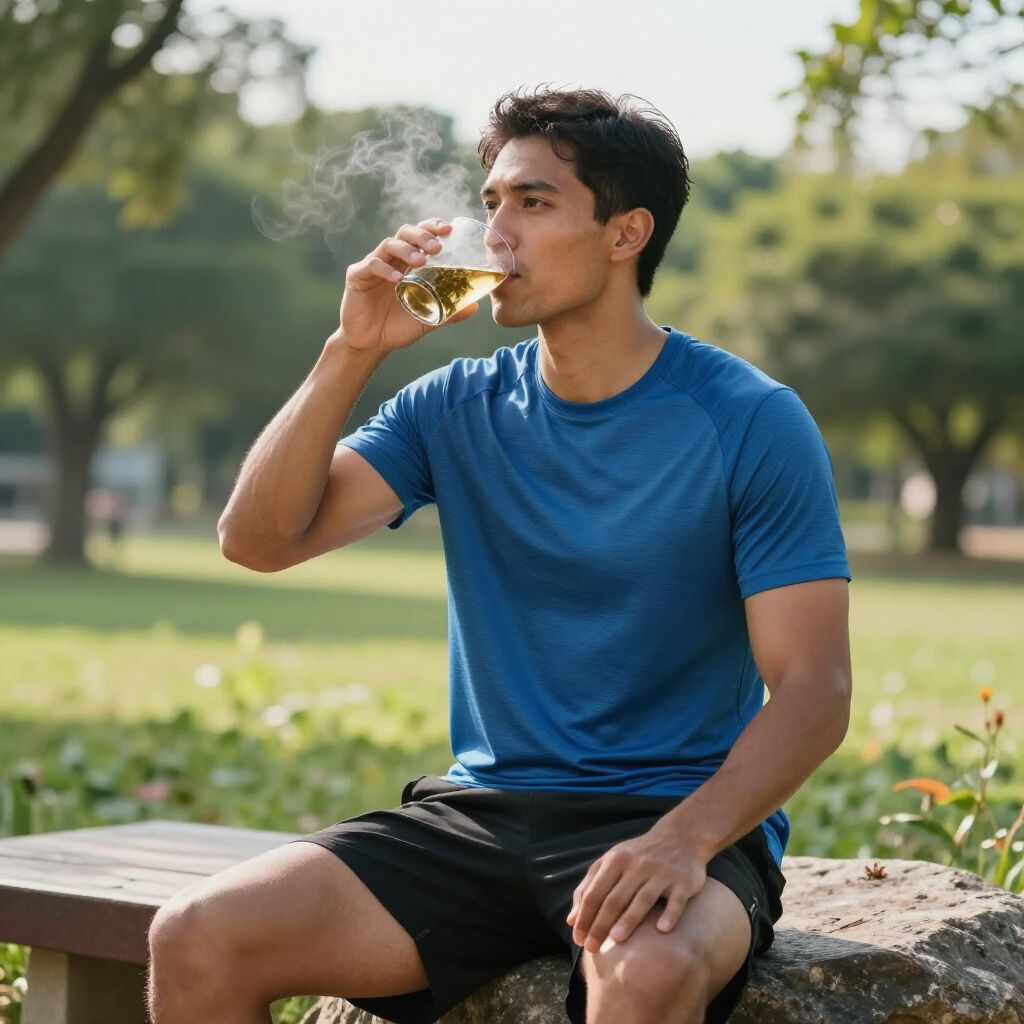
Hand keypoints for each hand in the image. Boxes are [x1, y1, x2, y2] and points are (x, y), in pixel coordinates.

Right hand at [336, 218, 478, 353]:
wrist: (371, 345)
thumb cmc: (398, 327)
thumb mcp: (428, 319)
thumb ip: (449, 312)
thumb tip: (475, 307)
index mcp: (408, 263)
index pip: (420, 236)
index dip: (433, 227)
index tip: (449, 229)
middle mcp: (391, 259)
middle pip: (405, 233)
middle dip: (422, 235)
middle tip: (437, 246)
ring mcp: (373, 265)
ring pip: (389, 244)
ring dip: (407, 249)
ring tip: (421, 260)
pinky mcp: (357, 275)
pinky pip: (372, 265)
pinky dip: (385, 269)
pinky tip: (398, 278)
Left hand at [566, 817, 708, 952]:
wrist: (680, 837)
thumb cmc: (638, 855)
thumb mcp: (611, 862)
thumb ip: (589, 887)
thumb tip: (571, 920)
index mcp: (616, 860)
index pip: (595, 892)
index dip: (584, 917)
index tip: (578, 940)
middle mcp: (637, 865)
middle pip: (615, 898)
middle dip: (600, 925)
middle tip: (592, 949)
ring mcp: (661, 872)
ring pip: (642, 899)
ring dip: (628, 919)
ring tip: (616, 940)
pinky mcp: (682, 881)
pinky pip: (676, 900)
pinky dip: (669, 914)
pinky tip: (661, 930)